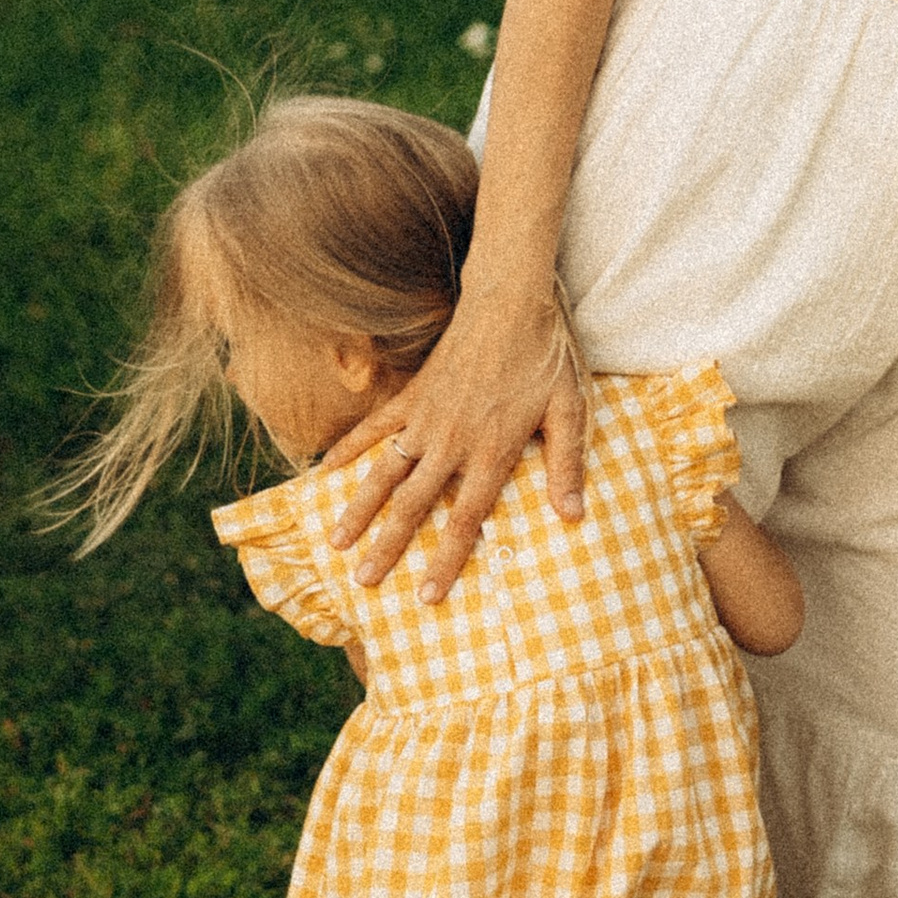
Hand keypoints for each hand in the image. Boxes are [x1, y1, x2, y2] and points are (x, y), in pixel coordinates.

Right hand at [320, 283, 587, 602]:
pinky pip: (374, 428)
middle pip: (413, 506)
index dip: (446, 560)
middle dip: (388, 548)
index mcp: (491, 453)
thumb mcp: (569, 410)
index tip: (426, 596)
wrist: (510, 301)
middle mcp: (451, 442)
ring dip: (359, 510)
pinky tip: (325, 472)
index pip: (466, 520)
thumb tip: (572, 517)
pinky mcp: (412, 395)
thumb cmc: (545, 356)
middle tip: (364, 583)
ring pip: (385, 473)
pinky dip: (349, 450)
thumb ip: (567, 464)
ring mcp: (426, 418)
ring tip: (336, 544)